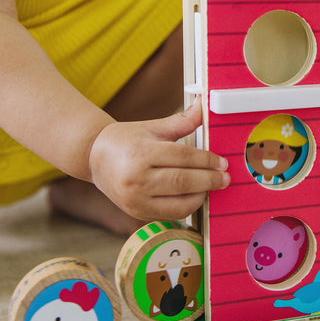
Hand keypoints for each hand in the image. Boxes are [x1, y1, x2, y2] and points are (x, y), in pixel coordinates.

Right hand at [88, 98, 228, 220]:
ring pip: (179, 202)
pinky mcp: (136, 212)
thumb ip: (181, 121)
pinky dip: (187, 206)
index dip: (206, 160)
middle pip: (182, 181)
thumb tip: (204, 106)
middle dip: (209, 180)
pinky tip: (197, 195)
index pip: (182, 157)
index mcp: (140, 152)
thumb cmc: (126, 139)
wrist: (94, 157)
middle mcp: (136, 178)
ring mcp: (135, 199)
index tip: (221, 161)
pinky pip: (170, 213)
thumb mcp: (152, 127)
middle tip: (225, 177)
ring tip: (213, 185)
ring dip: (201, 195)